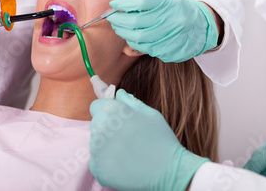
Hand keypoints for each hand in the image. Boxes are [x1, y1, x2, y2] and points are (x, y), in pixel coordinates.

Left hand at [89, 89, 208, 189]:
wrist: (170, 171)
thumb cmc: (161, 139)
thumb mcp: (149, 113)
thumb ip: (130, 102)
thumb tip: (119, 94)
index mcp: (111, 110)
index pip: (96, 107)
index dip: (107, 113)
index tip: (117, 122)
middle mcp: (99, 127)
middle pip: (95, 126)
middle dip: (107, 130)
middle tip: (126, 140)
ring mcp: (96, 149)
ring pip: (95, 145)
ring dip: (106, 148)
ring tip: (127, 153)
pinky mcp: (97, 168)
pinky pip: (96, 163)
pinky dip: (107, 165)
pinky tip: (124, 166)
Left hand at [108, 0, 217, 62]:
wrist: (199, 27)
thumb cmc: (176, 9)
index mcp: (168, 3)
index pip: (141, 1)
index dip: (124, 3)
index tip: (114, 3)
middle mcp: (170, 20)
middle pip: (136, 21)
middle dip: (119, 19)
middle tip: (111, 17)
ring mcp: (170, 37)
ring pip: (138, 37)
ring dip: (123, 32)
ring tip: (118, 27)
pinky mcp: (168, 51)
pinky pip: (144, 48)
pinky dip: (133, 42)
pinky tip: (130, 36)